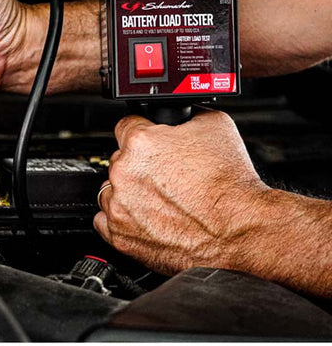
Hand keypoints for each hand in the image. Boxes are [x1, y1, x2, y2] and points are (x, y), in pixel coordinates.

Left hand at [94, 109, 268, 275]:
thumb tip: (182, 110)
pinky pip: (106, 219)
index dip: (142, 131)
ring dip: (128, 190)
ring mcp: (119, 205)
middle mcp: (124, 172)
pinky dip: (122, 217)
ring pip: (111, 188)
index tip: (149, 141)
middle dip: (139, 163)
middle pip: (120, 158)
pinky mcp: (120, 235)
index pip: (126, 125)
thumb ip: (188, 113)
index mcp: (141, 142)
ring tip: (158, 198)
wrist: (239, 230)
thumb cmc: (229, 184)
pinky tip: (144, 216)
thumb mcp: (215, 124)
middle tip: (164, 174)